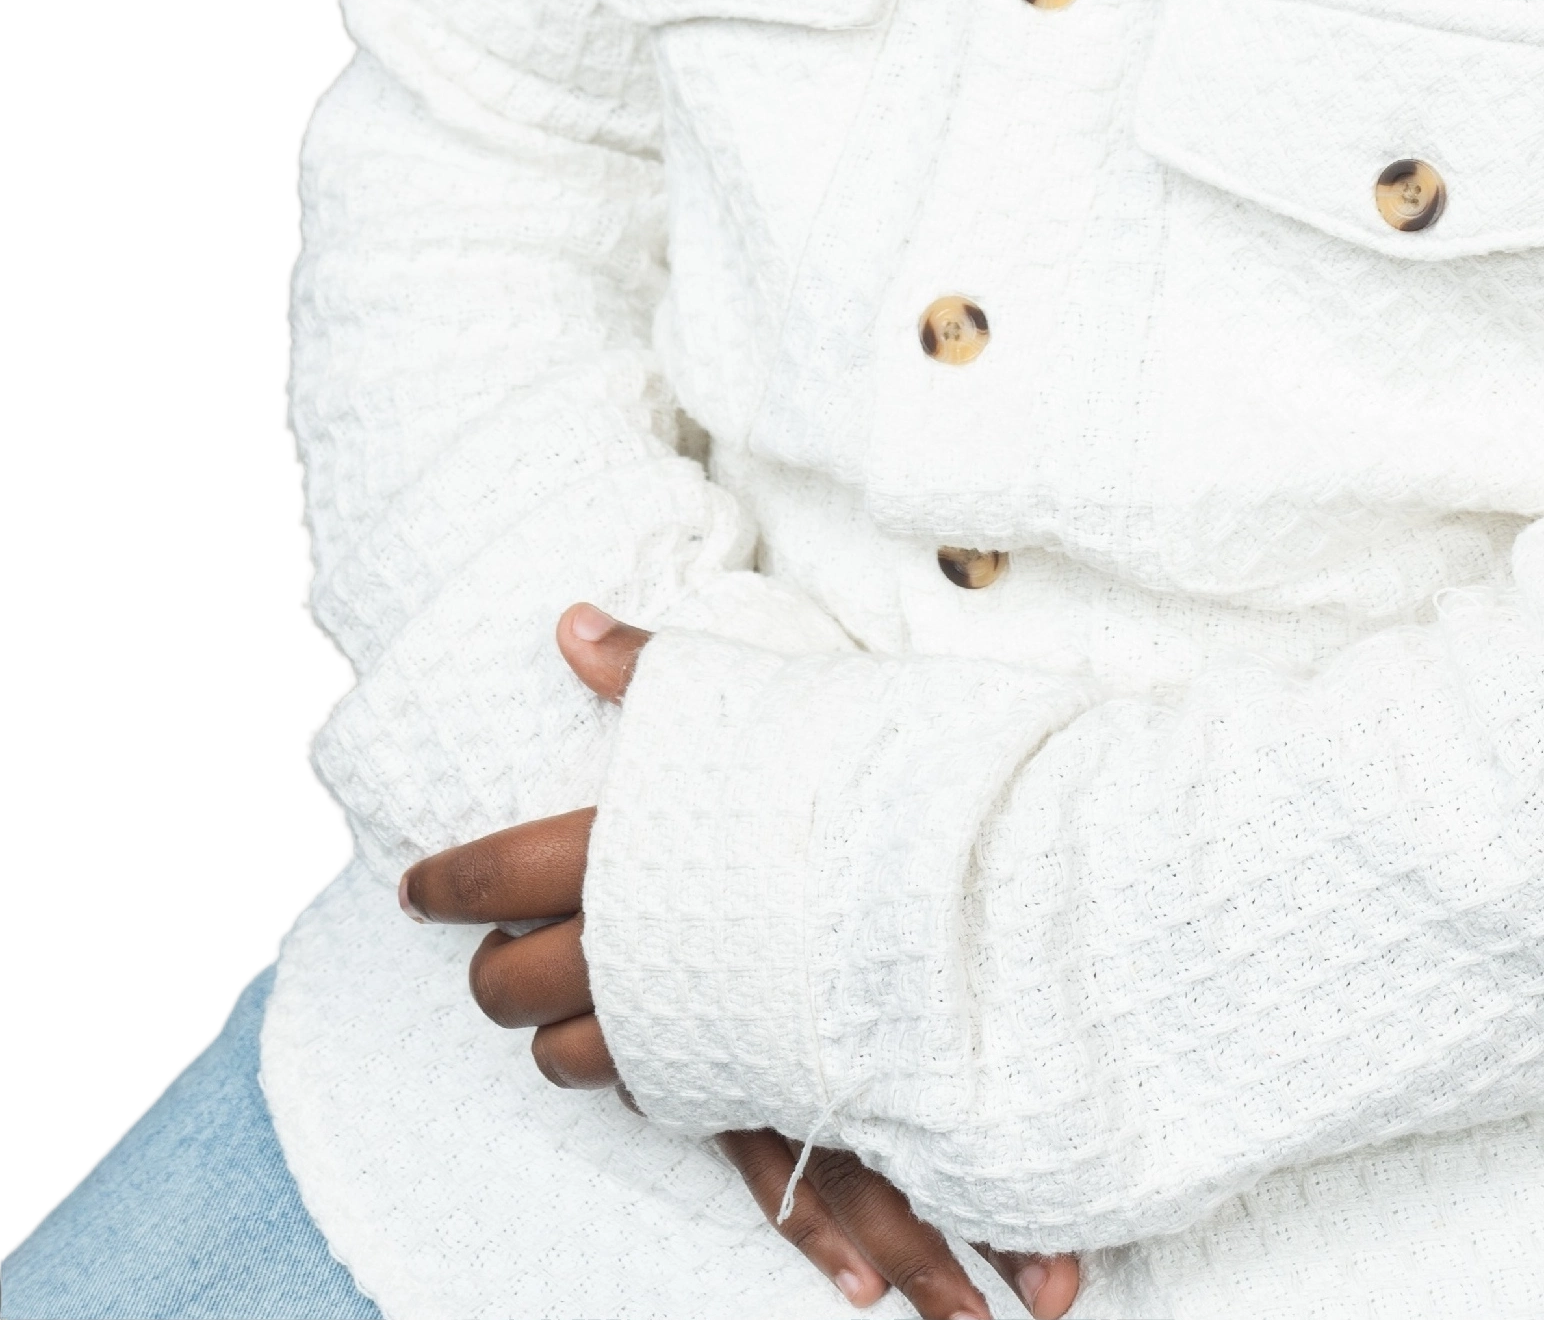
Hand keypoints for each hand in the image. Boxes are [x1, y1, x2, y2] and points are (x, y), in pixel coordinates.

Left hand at [397, 607, 1081, 1313]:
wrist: (950, 880)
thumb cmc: (851, 775)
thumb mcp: (750, 694)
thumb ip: (650, 669)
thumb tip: (571, 626)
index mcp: (615, 851)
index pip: (491, 878)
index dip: (443, 886)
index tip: (415, 888)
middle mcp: (624, 948)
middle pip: (508, 986)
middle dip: (487, 970)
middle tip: (489, 947)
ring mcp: (673, 1024)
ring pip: (562, 1057)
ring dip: (549, 1031)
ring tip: (561, 1002)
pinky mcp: (724, 1072)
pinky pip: (639, 1094)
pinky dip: (621, 1070)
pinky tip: (638, 1041)